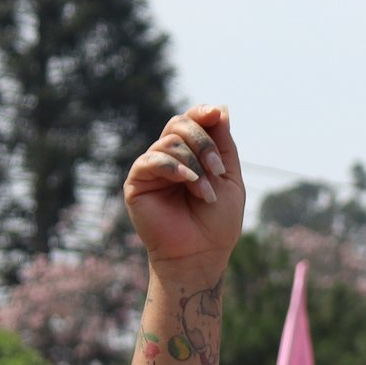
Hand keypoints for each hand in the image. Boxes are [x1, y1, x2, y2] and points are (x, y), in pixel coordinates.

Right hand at [122, 105, 242, 284]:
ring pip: (169, 142)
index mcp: (190, 155)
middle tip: (218, 170)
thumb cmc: (217, 223)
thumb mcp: (228, 179)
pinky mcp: (136, 182)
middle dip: (203, 142)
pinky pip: (151, 160)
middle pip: (179, 125)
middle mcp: (168, 158)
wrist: (200, 255)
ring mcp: (151, 169)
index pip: (191, 121)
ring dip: (195, 164)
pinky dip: (174, 167)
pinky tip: (189, 182)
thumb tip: (220, 108)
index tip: (215, 114)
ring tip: (207, 193)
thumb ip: (223, 145)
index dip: (202, 113)